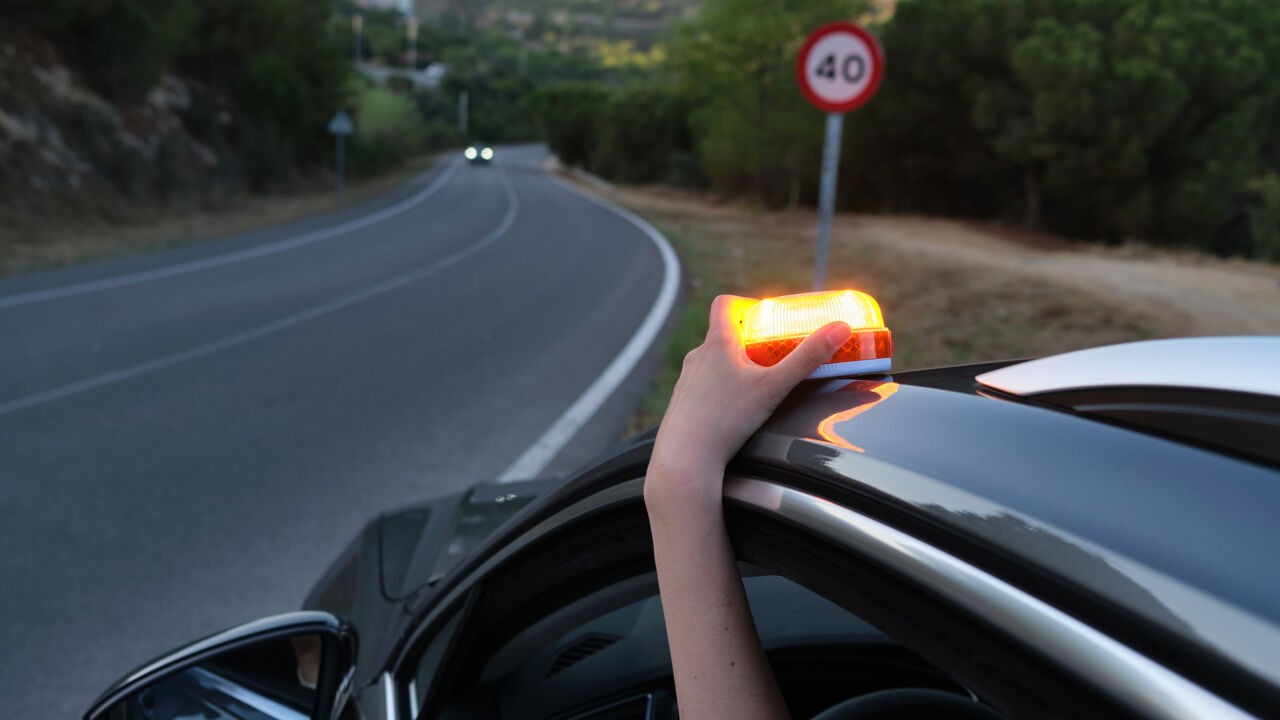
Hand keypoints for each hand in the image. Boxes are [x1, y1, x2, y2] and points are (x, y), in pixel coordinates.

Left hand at [647, 294, 851, 509]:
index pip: (724, 303)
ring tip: (755, 383)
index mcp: (717, 342)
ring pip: (712, 361)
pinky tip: (733, 409)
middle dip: (748, 340)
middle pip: (722, 334)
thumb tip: (840, 328)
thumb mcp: (775, 386)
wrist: (687, 457)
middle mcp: (697, 356)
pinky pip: (703, 385)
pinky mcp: (682, 401)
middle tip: (771, 353)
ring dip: (733, 365)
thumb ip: (808, 358)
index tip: (763, 314)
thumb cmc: (727, 419)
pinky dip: (719, 388)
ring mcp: (686, 379)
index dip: (744, 303)